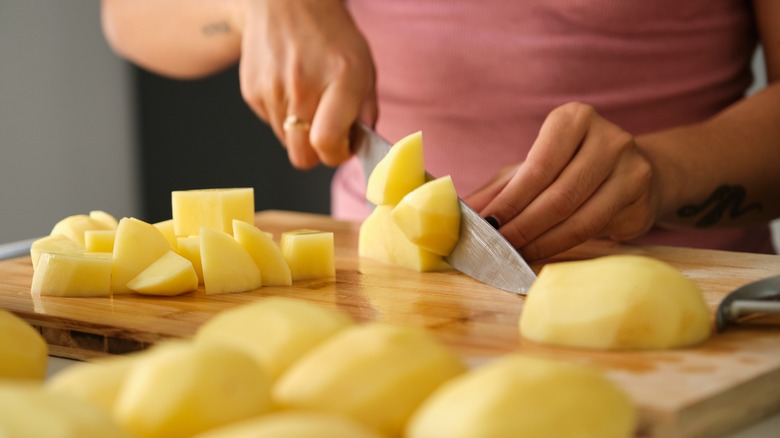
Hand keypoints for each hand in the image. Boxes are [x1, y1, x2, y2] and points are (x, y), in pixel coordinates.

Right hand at [236, 0, 377, 168]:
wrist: (287, 2)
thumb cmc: (330, 35)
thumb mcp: (364, 68)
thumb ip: (367, 112)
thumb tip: (360, 147)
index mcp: (340, 79)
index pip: (327, 142)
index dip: (337, 155)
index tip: (343, 147)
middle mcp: (302, 86)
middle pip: (302, 156)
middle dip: (317, 154)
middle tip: (327, 135)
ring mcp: (272, 90)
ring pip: (286, 143)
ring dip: (300, 132)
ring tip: (309, 101)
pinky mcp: (252, 92)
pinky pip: (271, 124)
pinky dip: (283, 116)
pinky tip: (291, 89)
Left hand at [465, 102, 659, 260]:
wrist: (636, 171)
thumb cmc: (571, 167)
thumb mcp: (533, 168)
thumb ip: (499, 188)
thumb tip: (461, 212)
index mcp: (575, 120)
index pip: (538, 167)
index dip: (512, 201)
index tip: (488, 225)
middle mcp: (610, 139)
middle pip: (560, 195)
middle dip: (525, 227)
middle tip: (500, 249)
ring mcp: (633, 169)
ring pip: (581, 218)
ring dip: (544, 243)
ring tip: (517, 255)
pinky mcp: (643, 201)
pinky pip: (599, 232)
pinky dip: (565, 247)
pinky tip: (544, 254)